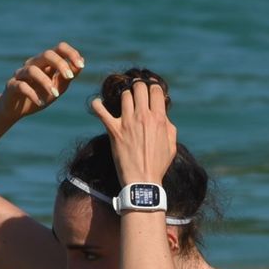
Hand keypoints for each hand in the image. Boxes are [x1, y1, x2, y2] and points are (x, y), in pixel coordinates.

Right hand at [0, 42, 83, 123]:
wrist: (17, 109)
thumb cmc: (40, 95)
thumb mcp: (58, 86)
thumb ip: (68, 75)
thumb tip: (82, 61)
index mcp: (46, 63)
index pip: (59, 48)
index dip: (71, 53)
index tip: (81, 65)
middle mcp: (33, 64)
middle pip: (46, 54)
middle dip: (60, 64)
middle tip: (69, 77)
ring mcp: (21, 74)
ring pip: (32, 70)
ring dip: (46, 82)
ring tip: (55, 94)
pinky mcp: (12, 85)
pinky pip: (21, 86)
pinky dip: (32, 94)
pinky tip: (40, 103)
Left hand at [89, 77, 176, 191]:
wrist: (143, 180)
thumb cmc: (159, 165)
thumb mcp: (171, 145)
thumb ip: (169, 126)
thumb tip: (163, 114)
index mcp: (159, 119)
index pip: (155, 90)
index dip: (153, 88)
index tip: (151, 92)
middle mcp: (142, 117)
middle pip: (139, 87)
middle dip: (139, 87)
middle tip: (137, 93)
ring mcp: (127, 122)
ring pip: (124, 94)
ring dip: (125, 95)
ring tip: (124, 101)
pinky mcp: (113, 130)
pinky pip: (100, 110)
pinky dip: (97, 104)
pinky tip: (98, 103)